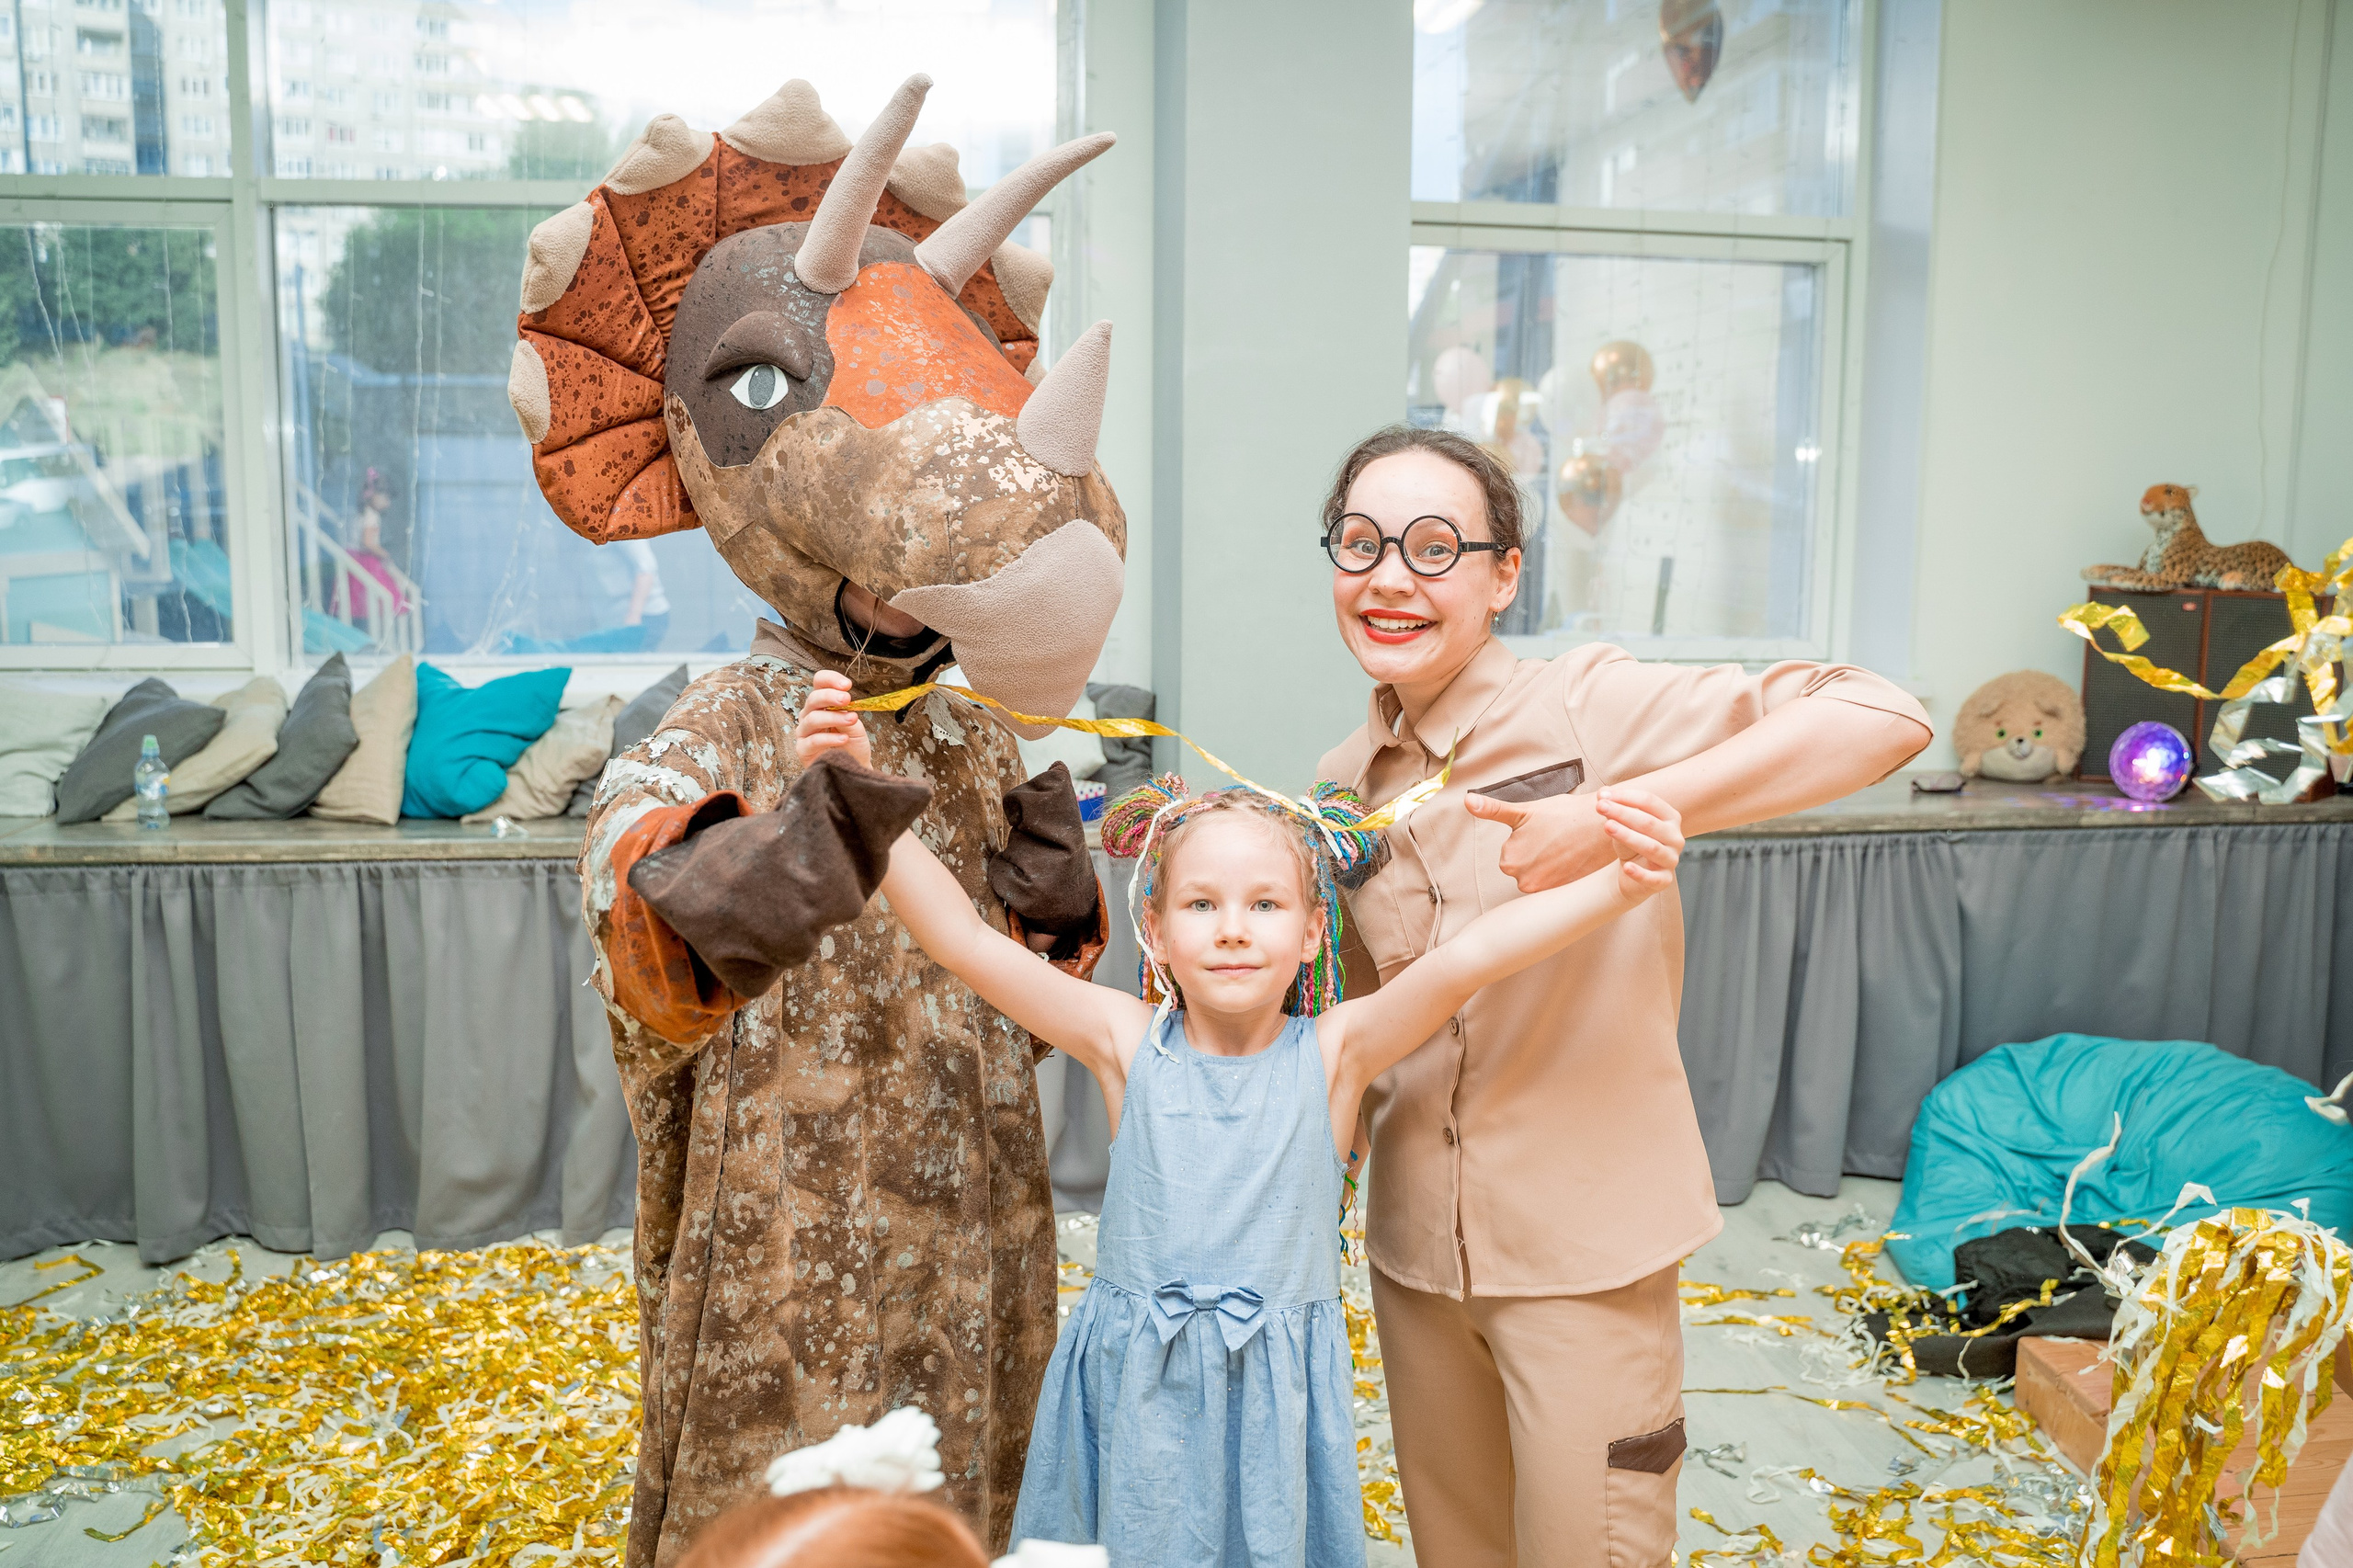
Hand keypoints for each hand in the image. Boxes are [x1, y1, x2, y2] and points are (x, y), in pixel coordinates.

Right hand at [795, 670, 873, 769]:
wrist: (855, 767)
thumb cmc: (853, 744)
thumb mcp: (854, 725)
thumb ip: (847, 712)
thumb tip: (843, 701)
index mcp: (822, 704)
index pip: (819, 683)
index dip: (830, 680)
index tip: (847, 685)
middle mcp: (810, 715)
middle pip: (813, 698)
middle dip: (830, 696)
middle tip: (847, 699)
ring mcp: (804, 732)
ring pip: (812, 719)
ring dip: (834, 717)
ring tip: (852, 720)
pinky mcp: (803, 750)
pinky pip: (813, 741)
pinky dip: (829, 738)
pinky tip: (843, 738)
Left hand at [1462, 790, 1619, 892]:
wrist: (1601, 823)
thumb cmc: (1563, 814)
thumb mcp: (1523, 810)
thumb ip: (1491, 809)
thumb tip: (1466, 800)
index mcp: (1509, 862)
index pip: (1512, 855)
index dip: (1527, 842)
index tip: (1542, 833)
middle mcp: (1524, 882)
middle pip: (1525, 869)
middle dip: (1537, 856)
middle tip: (1554, 840)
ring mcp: (1547, 891)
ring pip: (1541, 878)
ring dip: (1550, 866)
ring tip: (1565, 849)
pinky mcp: (1566, 894)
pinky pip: (1558, 888)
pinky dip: (1564, 876)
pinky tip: (1573, 862)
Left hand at [1594, 785, 1681, 899]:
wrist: (1633, 873)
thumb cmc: (1630, 843)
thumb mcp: (1622, 824)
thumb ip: (1614, 807)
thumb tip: (1602, 793)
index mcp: (1670, 817)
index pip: (1650, 802)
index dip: (1627, 797)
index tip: (1604, 795)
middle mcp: (1675, 837)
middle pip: (1649, 822)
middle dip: (1623, 813)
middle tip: (1600, 807)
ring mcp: (1671, 859)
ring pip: (1651, 847)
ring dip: (1628, 836)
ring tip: (1607, 826)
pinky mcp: (1664, 880)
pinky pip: (1653, 877)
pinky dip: (1640, 873)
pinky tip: (1626, 867)